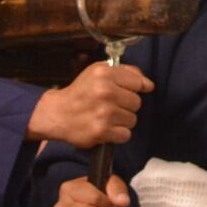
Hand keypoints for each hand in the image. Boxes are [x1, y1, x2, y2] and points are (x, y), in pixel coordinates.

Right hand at [28, 59, 153, 149]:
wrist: (57, 114)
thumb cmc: (81, 92)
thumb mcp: (99, 72)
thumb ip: (127, 72)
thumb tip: (148, 85)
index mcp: (105, 73)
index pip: (138, 83)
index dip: (132, 89)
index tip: (123, 92)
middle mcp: (105, 92)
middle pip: (137, 103)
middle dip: (126, 105)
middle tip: (110, 105)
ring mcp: (104, 112)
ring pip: (132, 119)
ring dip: (122, 120)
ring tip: (106, 116)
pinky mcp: (101, 131)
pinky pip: (125, 135)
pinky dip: (118, 134)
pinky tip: (106, 128)